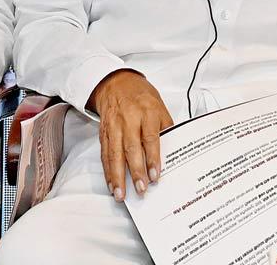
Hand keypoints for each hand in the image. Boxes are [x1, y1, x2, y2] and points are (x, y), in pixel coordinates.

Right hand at [87, 69, 172, 200]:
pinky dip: (107, 170)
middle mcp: (129, 119)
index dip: (153, 158)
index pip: (150, 138)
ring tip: (121, 194)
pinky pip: (105, 153)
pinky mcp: (103, 132)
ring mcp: (114, 126)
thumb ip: (166, 128)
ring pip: (114, 154)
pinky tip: (111, 183)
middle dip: (135, 171)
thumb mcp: (160, 106)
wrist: (116, 82)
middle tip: (141, 189)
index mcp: (147, 112)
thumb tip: (173, 152)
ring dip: (117, 176)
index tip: (155, 176)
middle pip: (131, 148)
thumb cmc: (141, 96)